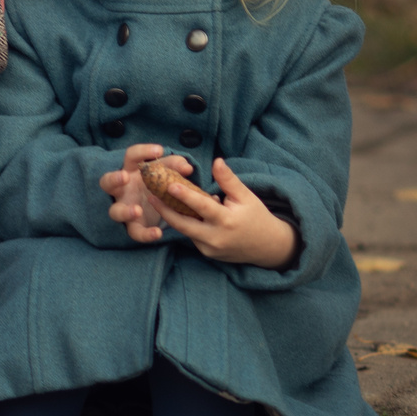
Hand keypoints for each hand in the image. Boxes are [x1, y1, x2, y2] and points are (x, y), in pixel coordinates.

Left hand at [101, 147, 296, 267]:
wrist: (267, 246)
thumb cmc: (256, 216)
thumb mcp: (246, 196)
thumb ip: (228, 180)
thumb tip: (216, 161)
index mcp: (227, 220)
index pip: (202, 207)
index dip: (185, 196)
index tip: (169, 184)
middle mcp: (216, 237)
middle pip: (184, 224)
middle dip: (165, 210)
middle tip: (149, 194)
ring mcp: (210, 249)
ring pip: (185, 231)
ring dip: (171, 216)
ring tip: (156, 200)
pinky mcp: (207, 254)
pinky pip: (192, 237)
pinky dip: (184, 225)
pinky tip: (173, 212)